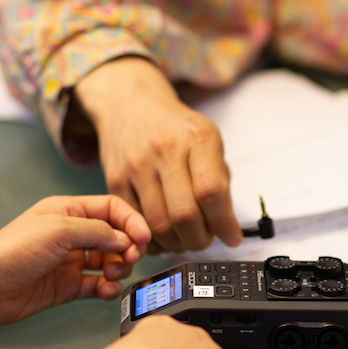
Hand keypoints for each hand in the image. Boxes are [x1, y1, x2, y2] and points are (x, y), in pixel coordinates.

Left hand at [0, 195, 150, 323]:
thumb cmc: (8, 251)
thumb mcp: (59, 230)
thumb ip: (97, 231)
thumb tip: (124, 238)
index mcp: (68, 211)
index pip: (112, 209)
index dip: (131, 221)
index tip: (144, 236)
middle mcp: (71, 234)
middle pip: (115, 236)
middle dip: (128, 247)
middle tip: (130, 257)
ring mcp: (70, 261)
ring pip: (110, 262)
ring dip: (119, 268)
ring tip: (112, 274)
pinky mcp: (67, 287)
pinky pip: (98, 285)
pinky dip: (108, 288)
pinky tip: (106, 290)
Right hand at [74, 57, 242, 252]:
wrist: (130, 104)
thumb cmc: (176, 127)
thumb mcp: (208, 139)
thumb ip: (219, 179)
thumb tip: (227, 225)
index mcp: (197, 138)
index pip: (211, 192)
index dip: (224, 223)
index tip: (232, 237)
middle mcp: (165, 150)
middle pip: (184, 215)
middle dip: (200, 239)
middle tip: (206, 240)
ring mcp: (136, 165)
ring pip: (158, 225)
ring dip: (178, 244)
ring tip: (187, 240)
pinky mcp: (115, 180)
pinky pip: (136, 222)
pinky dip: (153, 239)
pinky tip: (165, 236)